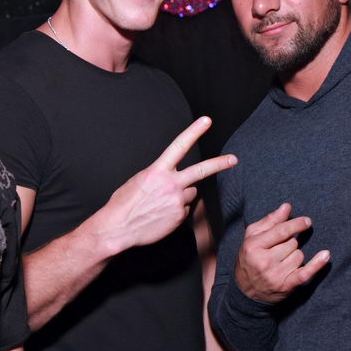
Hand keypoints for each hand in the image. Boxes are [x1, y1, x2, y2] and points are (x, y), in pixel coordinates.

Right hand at [90, 116, 236, 254]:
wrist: (117, 229)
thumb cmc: (124, 203)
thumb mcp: (139, 180)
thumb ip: (160, 175)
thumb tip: (173, 178)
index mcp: (158, 171)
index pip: (180, 146)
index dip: (194, 131)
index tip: (206, 121)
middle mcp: (171, 184)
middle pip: (201, 170)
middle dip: (220, 163)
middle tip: (233, 159)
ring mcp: (177, 201)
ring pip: (190, 193)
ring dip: (182, 195)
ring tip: (161, 203)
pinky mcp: (179, 217)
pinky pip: (184, 209)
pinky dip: (176, 211)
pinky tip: (161, 215)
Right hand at [234, 203, 329, 302]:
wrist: (246, 292)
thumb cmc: (250, 258)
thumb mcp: (252, 237)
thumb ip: (270, 221)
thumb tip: (287, 207)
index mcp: (254, 246)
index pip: (281, 231)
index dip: (296, 224)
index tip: (307, 221)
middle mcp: (264, 261)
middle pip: (292, 243)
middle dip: (290, 243)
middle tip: (279, 250)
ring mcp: (276, 275)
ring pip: (299, 255)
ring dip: (295, 255)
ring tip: (282, 261)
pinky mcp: (286, 286)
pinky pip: (305, 273)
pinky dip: (317, 265)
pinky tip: (325, 255)